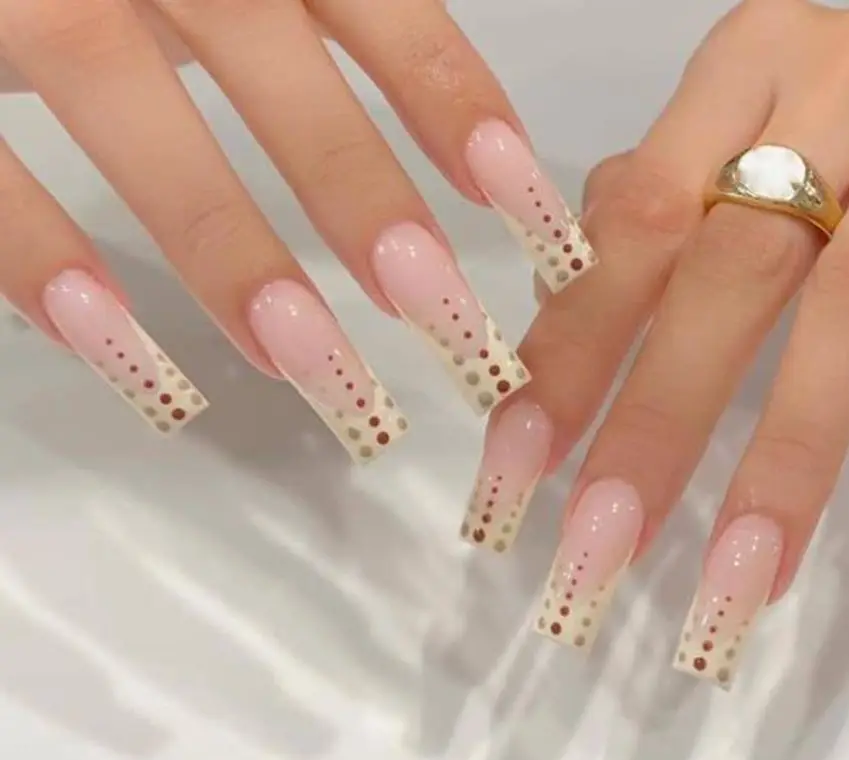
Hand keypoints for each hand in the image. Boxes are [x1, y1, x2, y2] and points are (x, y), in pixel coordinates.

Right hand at [0, 0, 593, 451]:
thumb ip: (319, 30)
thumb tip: (451, 145)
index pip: (376, 5)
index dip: (455, 108)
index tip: (526, 214)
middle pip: (270, 59)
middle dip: (360, 196)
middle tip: (439, 314)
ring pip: (127, 100)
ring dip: (225, 242)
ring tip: (302, 360)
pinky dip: (46, 254)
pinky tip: (121, 350)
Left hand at [462, 0, 848, 682]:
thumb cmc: (828, 120)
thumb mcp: (728, 131)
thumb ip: (644, 214)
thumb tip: (552, 328)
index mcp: (739, 72)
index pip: (638, 224)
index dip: (576, 348)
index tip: (522, 465)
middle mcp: (839, 90)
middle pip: (734, 272)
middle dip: (660, 423)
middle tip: (600, 545)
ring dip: (790, 462)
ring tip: (735, 582)